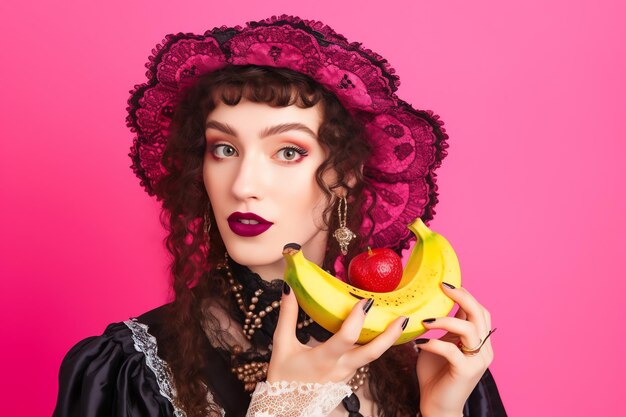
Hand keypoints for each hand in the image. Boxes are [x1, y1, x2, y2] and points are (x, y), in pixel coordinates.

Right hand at [267, 283, 406, 383]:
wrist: (286, 408)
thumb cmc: (282, 378)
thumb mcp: (281, 345)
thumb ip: (287, 316)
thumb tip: (288, 288)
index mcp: (322, 360)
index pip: (346, 338)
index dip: (357, 318)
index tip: (365, 301)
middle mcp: (339, 369)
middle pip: (372, 353)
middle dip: (390, 335)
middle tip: (403, 318)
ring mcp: (346, 375)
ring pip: (371, 357)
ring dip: (386, 340)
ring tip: (397, 320)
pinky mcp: (348, 377)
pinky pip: (365, 359)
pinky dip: (374, 345)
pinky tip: (378, 331)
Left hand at [415, 283, 494, 416]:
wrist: (438, 407)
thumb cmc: (436, 375)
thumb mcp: (442, 344)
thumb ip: (445, 327)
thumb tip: (437, 303)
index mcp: (479, 341)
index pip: (480, 311)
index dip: (466, 295)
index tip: (445, 284)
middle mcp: (484, 349)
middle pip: (480, 314)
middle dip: (462, 297)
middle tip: (442, 288)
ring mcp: (477, 361)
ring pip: (469, 329)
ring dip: (445, 320)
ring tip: (425, 321)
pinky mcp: (465, 372)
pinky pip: (452, 350)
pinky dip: (434, 342)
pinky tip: (420, 344)